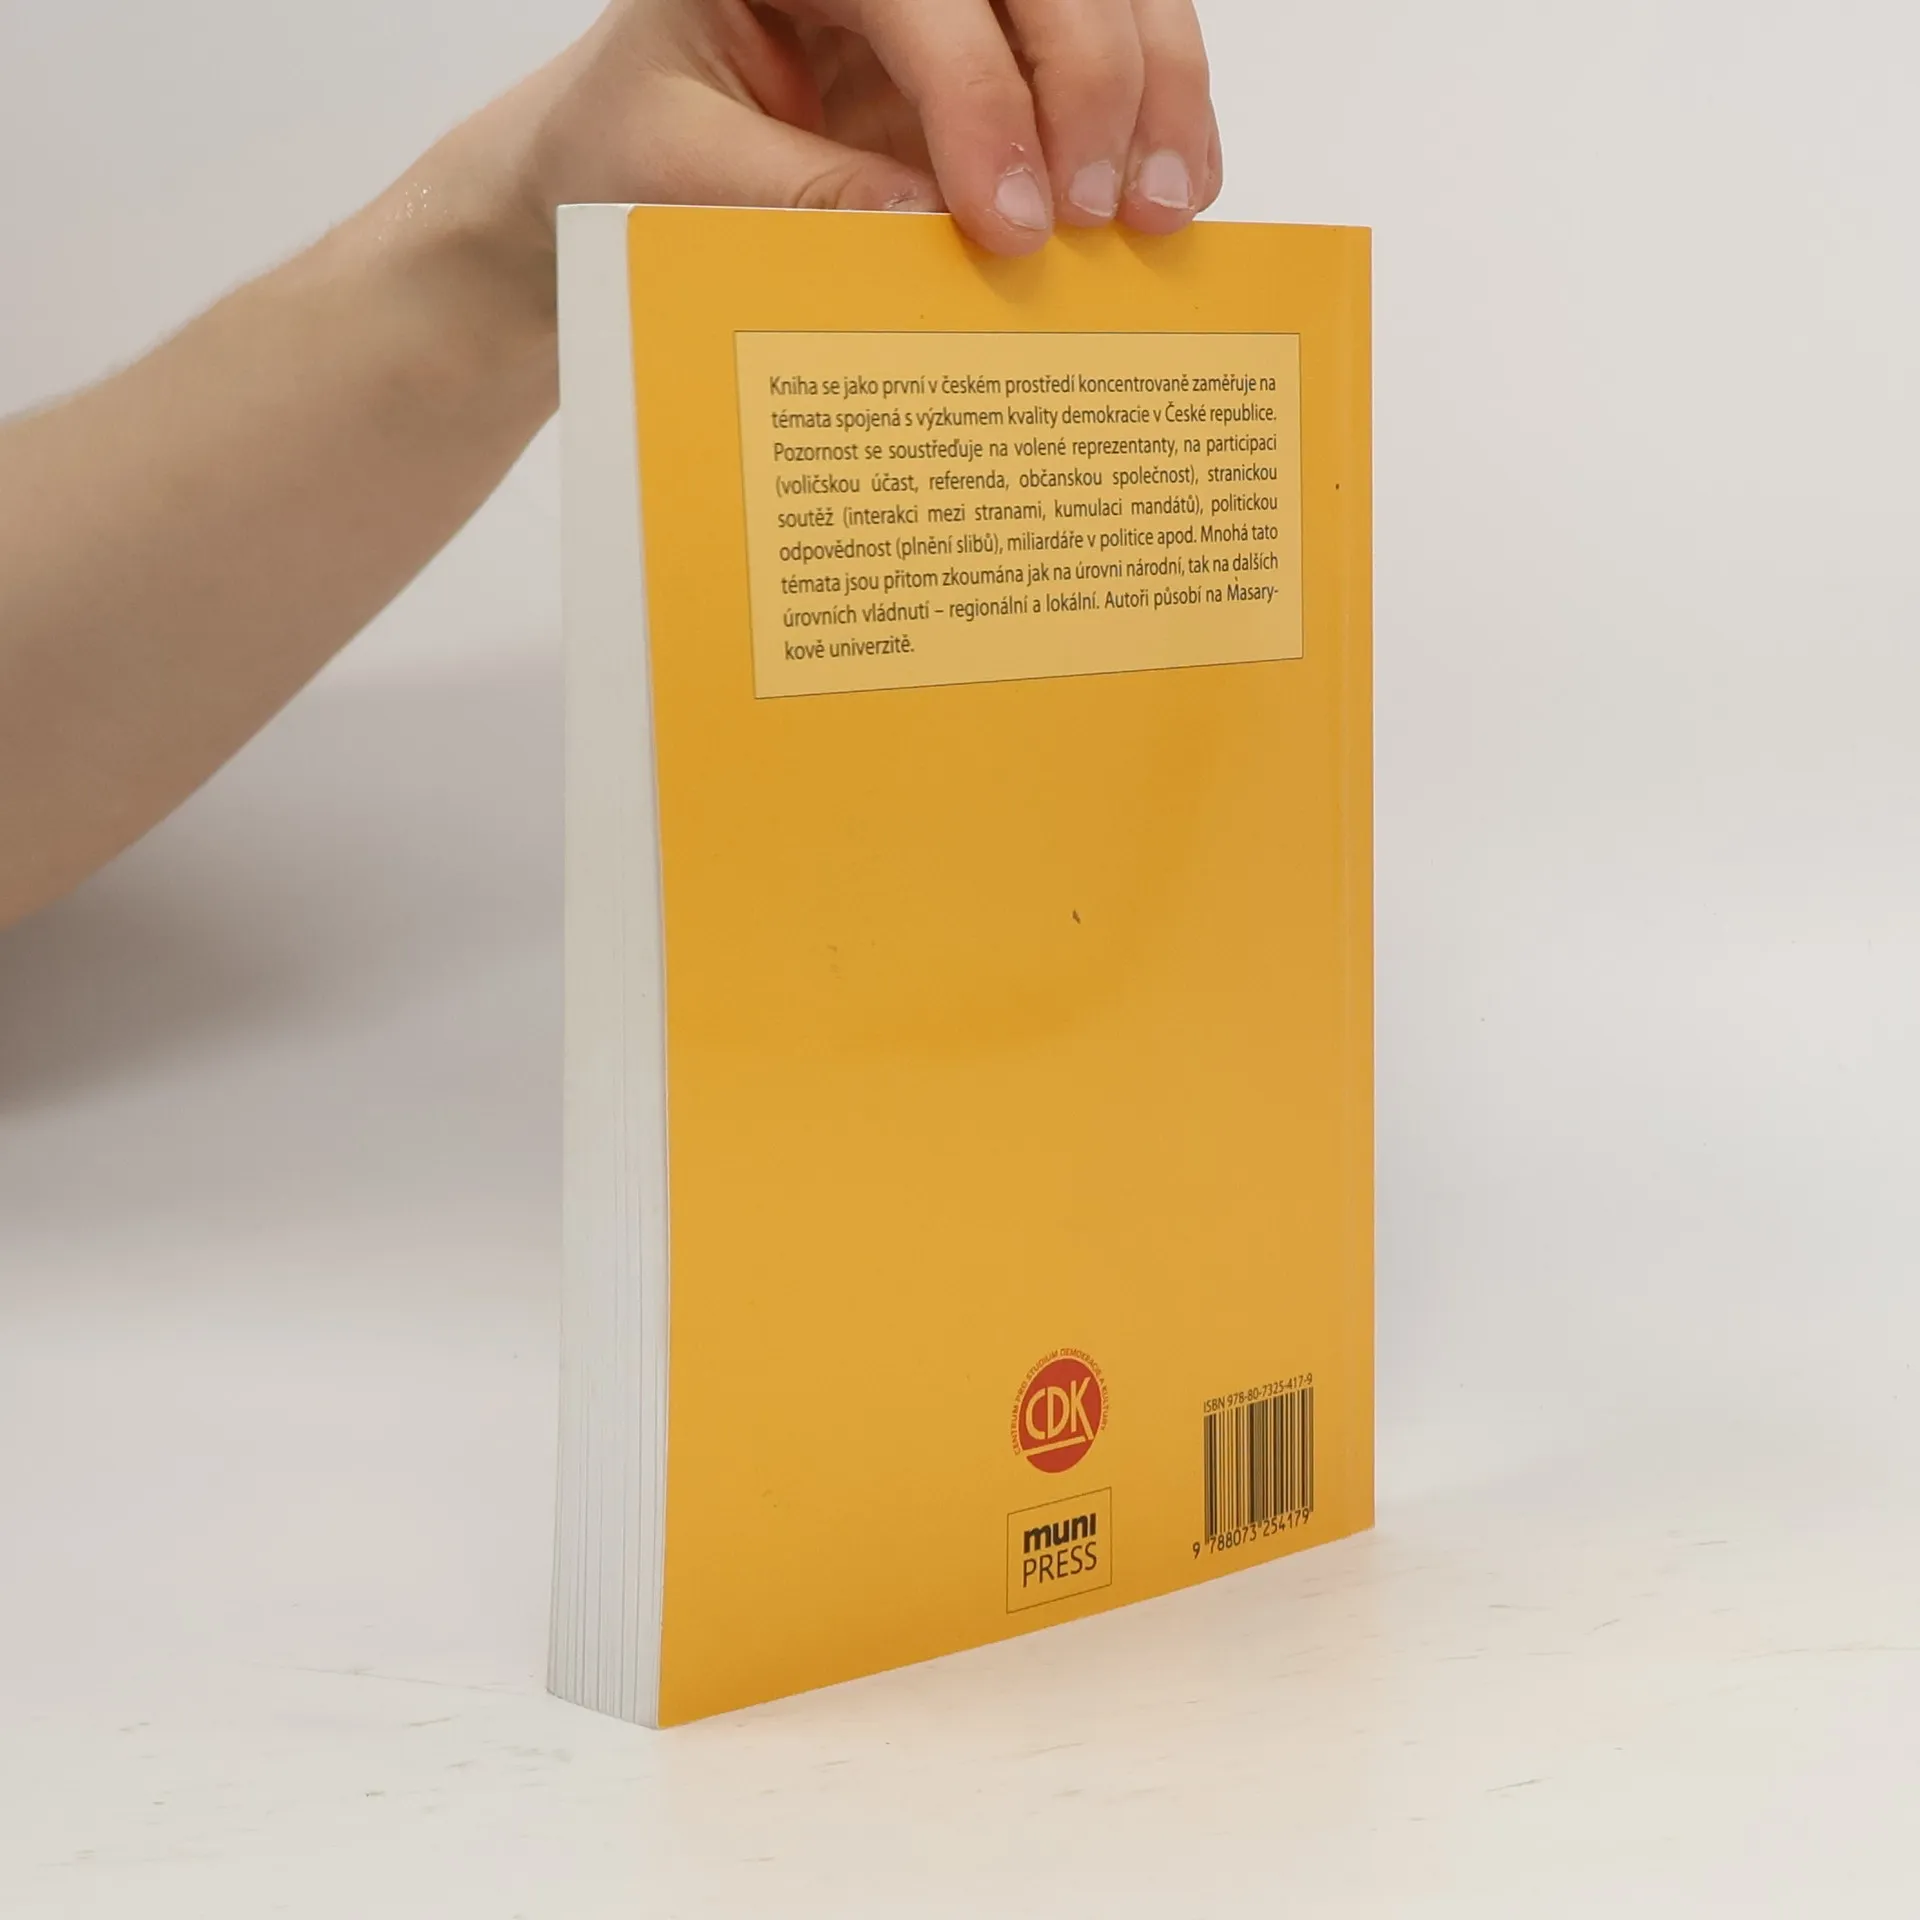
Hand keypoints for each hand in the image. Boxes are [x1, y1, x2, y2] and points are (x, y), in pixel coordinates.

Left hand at [468, 0, 1219, 288]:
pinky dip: (1153, 117)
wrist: (618, 163)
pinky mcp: (998, 52)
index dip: (981, 97)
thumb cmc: (623, 150)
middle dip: (1093, 85)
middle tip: (1105, 217)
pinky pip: (1107, 55)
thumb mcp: (673, 176)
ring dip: (1154, 93)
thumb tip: (933, 232)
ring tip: (1165, 213)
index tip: (1008, 221)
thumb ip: (795, 198)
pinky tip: (1177, 189)